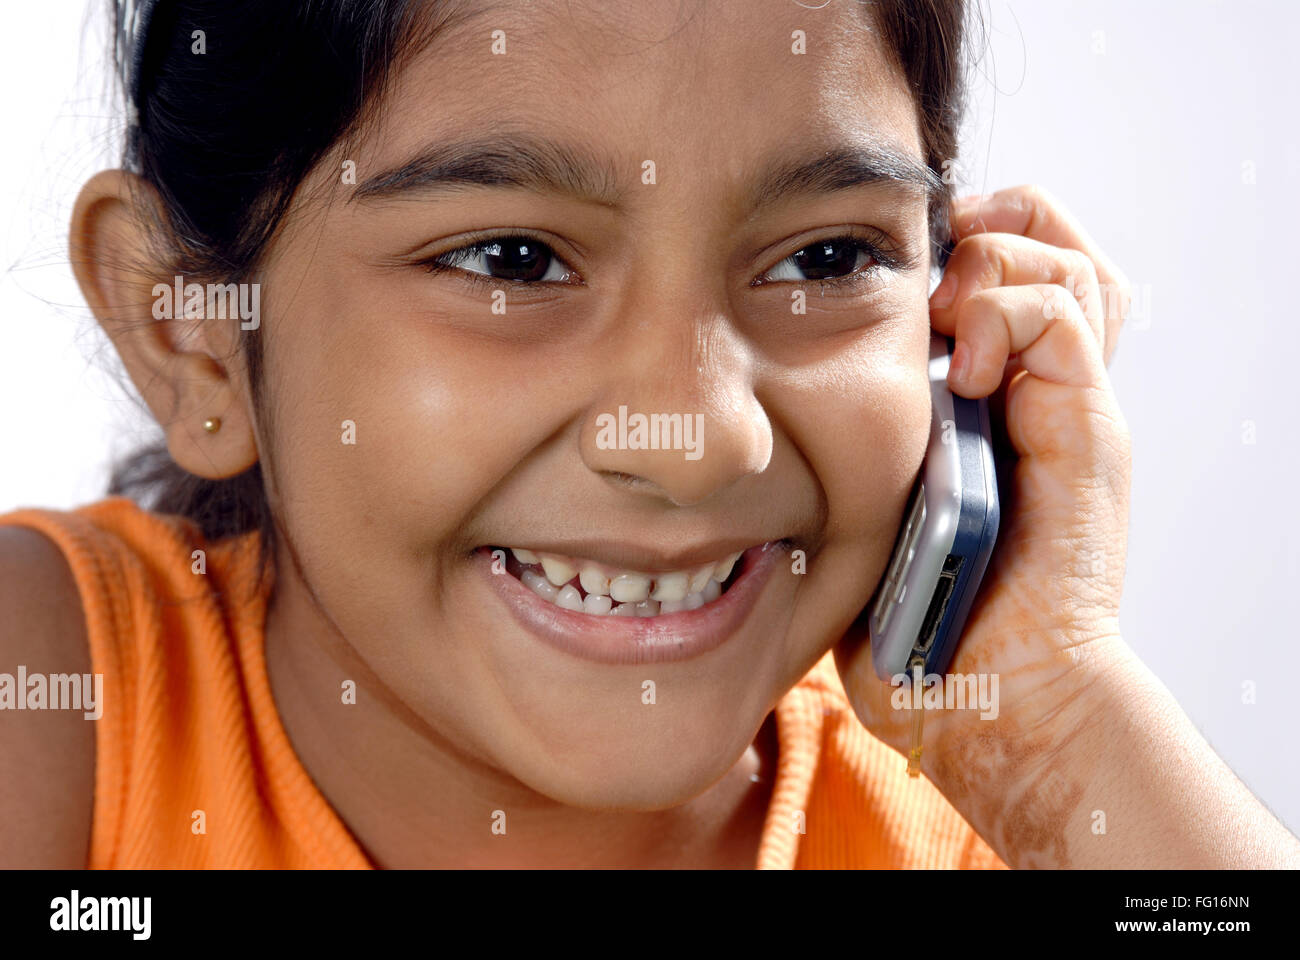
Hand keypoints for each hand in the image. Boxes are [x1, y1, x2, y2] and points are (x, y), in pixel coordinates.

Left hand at [834, 183, 1133, 814]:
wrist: (992, 711)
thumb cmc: (915, 641)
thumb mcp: (854, 534)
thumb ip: (830, 476)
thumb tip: (743, 440)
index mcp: (980, 416)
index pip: (990, 286)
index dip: (945, 252)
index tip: (882, 268)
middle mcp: (1031, 401)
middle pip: (1042, 251)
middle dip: (983, 229)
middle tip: (922, 265)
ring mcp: (1064, 412)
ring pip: (1062, 265)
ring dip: (994, 261)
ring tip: (943, 312)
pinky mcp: (1086, 433)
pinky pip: (1066, 318)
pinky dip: (1010, 312)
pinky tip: (966, 363)